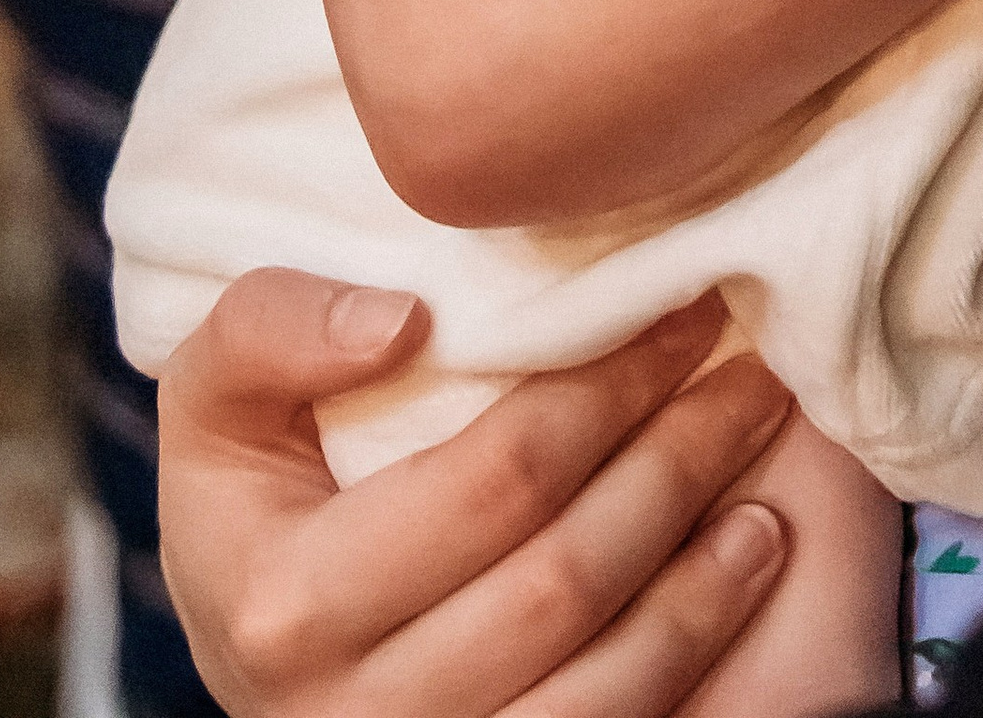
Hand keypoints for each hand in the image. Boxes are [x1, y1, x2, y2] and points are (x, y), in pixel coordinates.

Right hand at [160, 275, 797, 717]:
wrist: (254, 658)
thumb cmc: (256, 507)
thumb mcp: (216, 408)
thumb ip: (264, 333)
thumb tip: (401, 321)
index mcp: (286, 604)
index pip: (491, 481)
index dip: (602, 388)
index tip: (678, 306)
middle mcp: (356, 714)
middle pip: (564, 577)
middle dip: (676, 457)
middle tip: (748, 367)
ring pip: (606, 677)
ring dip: (710, 562)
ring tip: (766, 458)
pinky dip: (699, 644)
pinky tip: (749, 557)